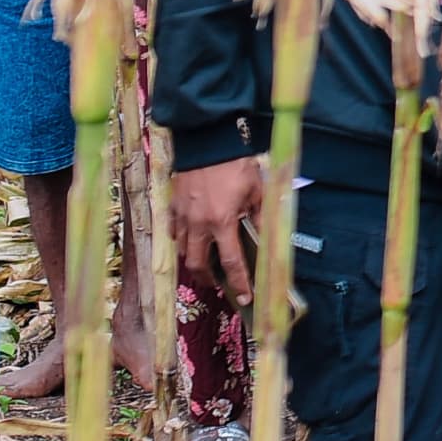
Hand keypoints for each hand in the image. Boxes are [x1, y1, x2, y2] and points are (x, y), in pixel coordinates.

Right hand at [171, 158, 264, 303]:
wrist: (207, 143)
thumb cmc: (236, 166)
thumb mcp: (258, 191)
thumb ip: (262, 217)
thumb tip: (269, 239)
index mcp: (222, 222)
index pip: (231, 262)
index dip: (239, 282)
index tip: (245, 297)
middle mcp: (198, 224)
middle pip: (198, 265)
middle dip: (208, 279)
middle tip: (219, 283)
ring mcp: (181, 217)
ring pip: (183, 250)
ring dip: (195, 261)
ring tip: (207, 263)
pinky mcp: (172, 207)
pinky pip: (174, 232)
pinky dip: (182, 241)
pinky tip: (192, 240)